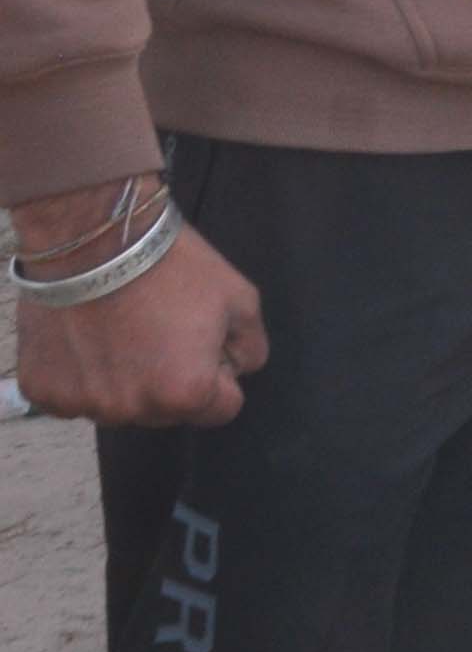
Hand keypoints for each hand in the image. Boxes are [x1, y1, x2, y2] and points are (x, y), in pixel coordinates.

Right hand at [10, 183, 265, 426]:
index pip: (221, 409)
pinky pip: (73, 396)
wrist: (93, 240)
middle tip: (160, 331)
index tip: (202, 341)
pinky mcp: (43, 391)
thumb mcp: (240, 300)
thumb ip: (249, 348)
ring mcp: (84, 403)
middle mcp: (134, 409)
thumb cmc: (171, 267)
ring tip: (121, 331)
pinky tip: (87, 337)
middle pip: (168, 411)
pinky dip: (81, 375)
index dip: (219, 372)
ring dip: (125, 381)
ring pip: (120, 406)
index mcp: (185, 393)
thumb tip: (236, 370)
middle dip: (172, 380)